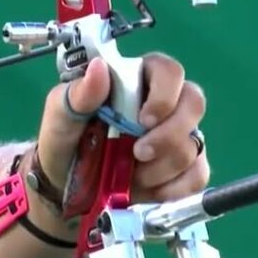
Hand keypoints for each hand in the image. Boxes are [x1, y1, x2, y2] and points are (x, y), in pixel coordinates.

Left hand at [35, 53, 209, 203]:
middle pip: (193, 104)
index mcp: (135, 81)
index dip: (165, 94)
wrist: (63, 187)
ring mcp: (177, 136)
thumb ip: (78, 94)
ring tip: (129, 175)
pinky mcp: (183, 169)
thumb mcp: (61, 116)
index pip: (168, 71)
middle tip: (138, 153)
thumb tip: (100, 68)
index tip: (144, 120)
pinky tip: (146, 190)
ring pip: (193, 145)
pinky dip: (172, 188)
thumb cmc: (64, 141)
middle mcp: (164, 104)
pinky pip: (196, 176)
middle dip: (169, 134)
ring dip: (161, 167)